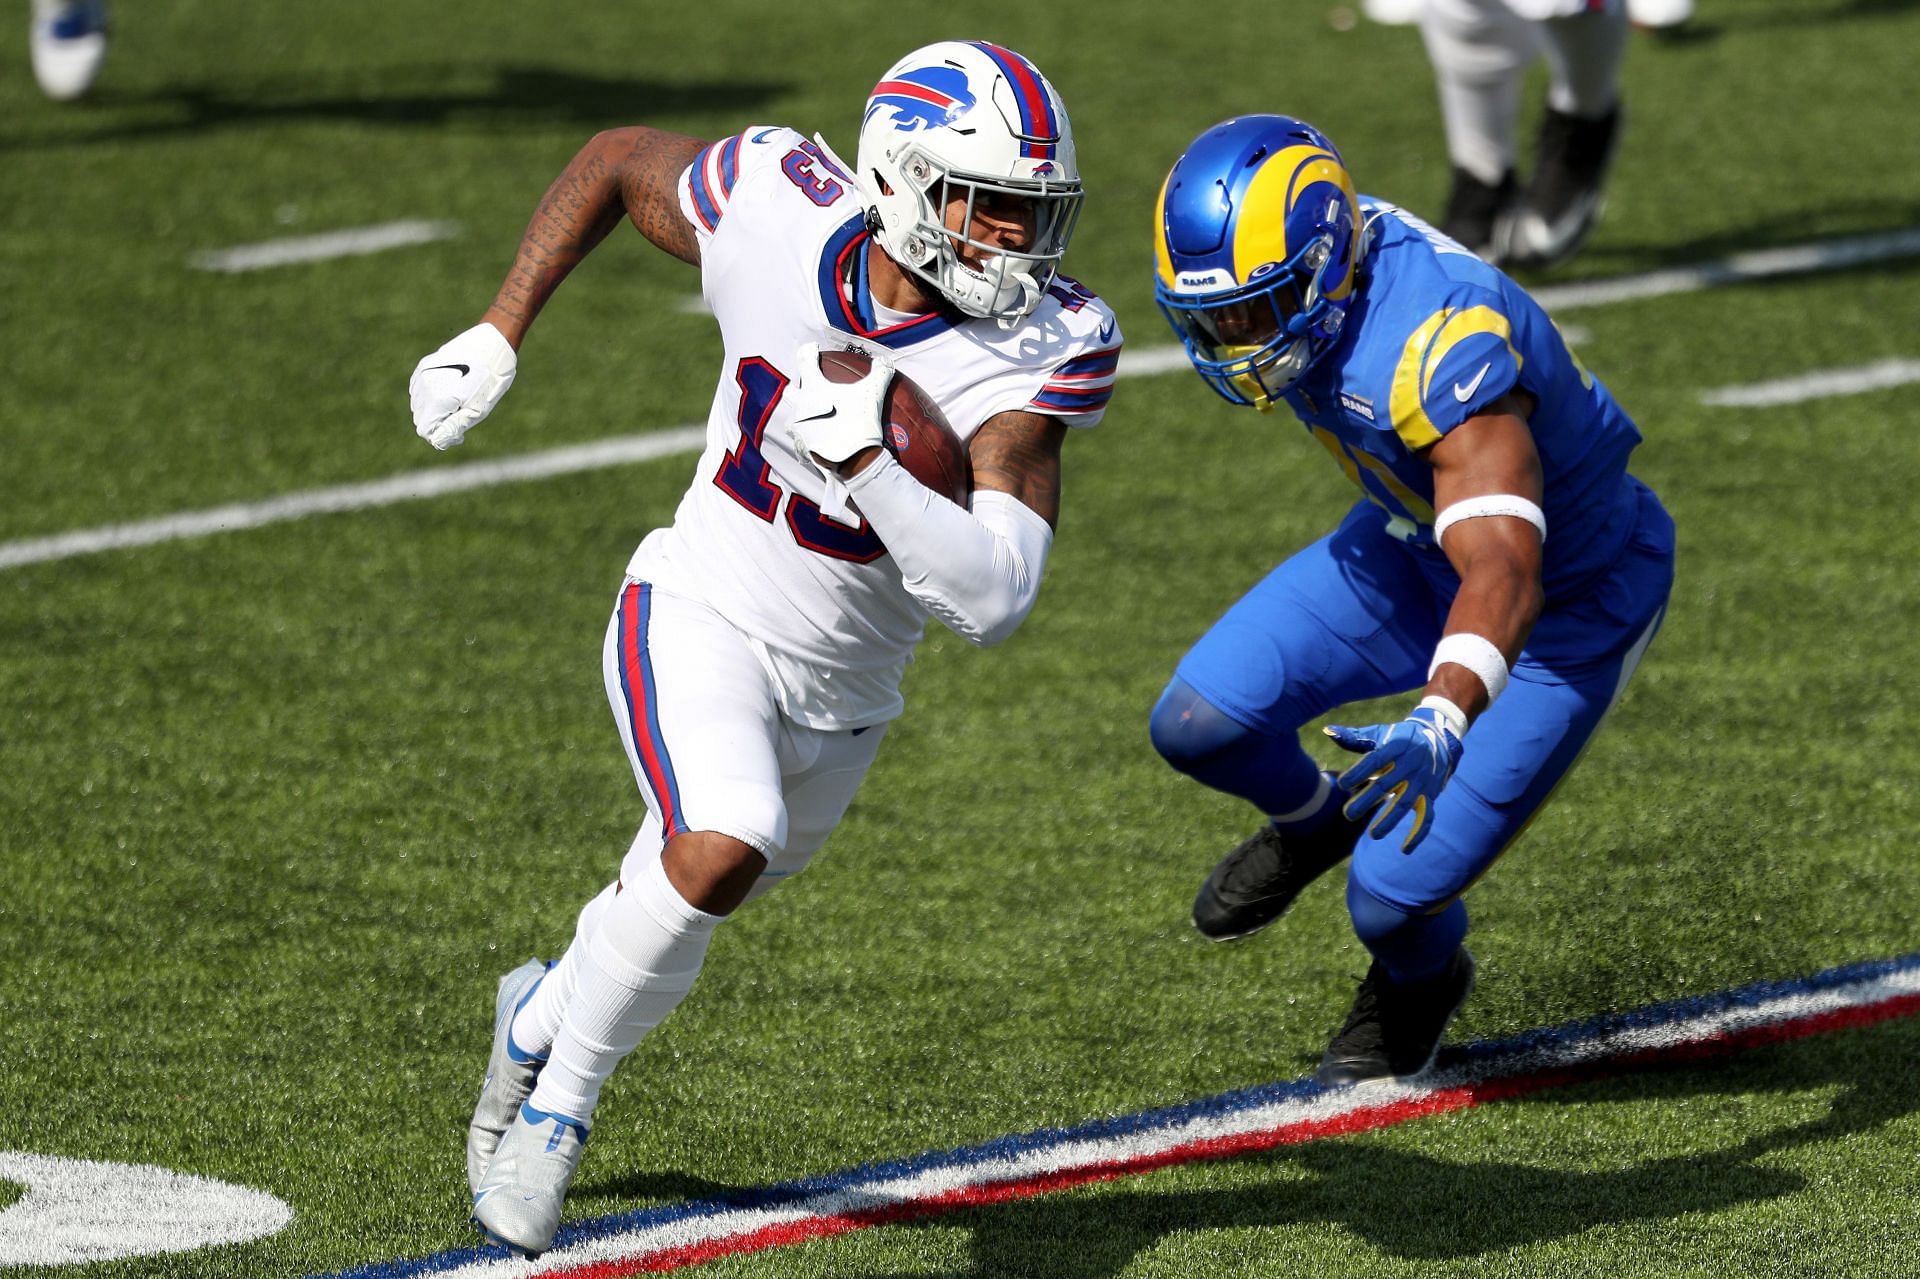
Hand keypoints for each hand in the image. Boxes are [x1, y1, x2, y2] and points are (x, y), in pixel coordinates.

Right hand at [409, 322, 516, 449]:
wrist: (493, 343)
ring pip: (418, 404)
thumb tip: (437, 441)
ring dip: (434, 408)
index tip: (459, 431)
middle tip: (463, 414)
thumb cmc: (490, 380)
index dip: (441, 435)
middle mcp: (424, 386)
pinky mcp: (425, 365)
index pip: (425, 430)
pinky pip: (418, 389)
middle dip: (437, 422)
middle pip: (420, 418)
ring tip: (459, 400)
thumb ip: (454, 427)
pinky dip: (430, 395)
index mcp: (437, 399)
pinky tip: (449, 391)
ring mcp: (422, 373)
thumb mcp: (477, 410)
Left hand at [786, 341, 889, 471]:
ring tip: (815, 416)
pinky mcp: (802, 448)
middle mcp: (800, 407)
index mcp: (813, 389)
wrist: (854, 461)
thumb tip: (886, 360)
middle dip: (797, 387)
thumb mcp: (873, 394)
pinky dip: (809, 436)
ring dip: (801, 414)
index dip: (809, 351)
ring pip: (792, 418)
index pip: (805, 361)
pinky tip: (820, 438)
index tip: (813, 348)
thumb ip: (880, 373)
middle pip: (791, 391)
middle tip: (810, 387)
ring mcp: (798, 429)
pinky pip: (801, 439)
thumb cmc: (859, 423)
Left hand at [1324, 703, 1465, 852]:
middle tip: (1348, 814)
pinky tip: (1405, 849)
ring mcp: (1421, 782)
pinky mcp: (1430, 795)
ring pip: (1405, 804)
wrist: (1439, 738)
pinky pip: (1426, 817)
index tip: (1342, 784)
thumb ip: (1354, 737)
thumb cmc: (1400, 737)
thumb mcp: (1380, 732)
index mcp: (1395, 747)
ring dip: (1390, 820)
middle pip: (1386, 785)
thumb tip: (1327, 732)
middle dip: (1367, 801)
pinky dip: (1418, 834)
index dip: (1358, 773)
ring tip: (1374, 835)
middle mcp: (1410, 765)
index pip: (1374, 761)